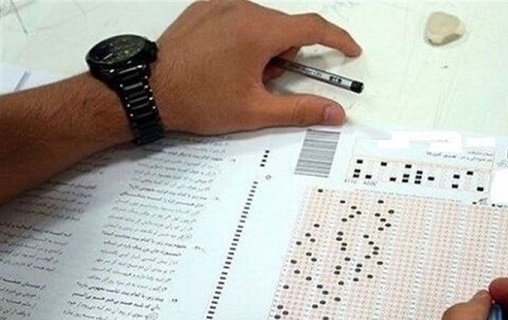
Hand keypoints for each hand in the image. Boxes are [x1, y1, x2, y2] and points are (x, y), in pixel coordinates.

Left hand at [152, 0, 361, 134]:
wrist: (149, 91)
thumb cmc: (200, 102)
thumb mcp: (255, 112)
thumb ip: (301, 110)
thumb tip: (335, 113)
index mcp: (259, 31)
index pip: (314, 28)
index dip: (338, 40)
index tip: (351, 51)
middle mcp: (242, 7)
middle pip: (285, 29)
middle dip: (283, 58)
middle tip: (260, 83)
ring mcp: (221, 3)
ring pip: (264, 23)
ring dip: (263, 48)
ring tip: (237, 73)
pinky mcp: (206, 5)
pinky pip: (240, 16)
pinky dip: (243, 37)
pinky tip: (223, 60)